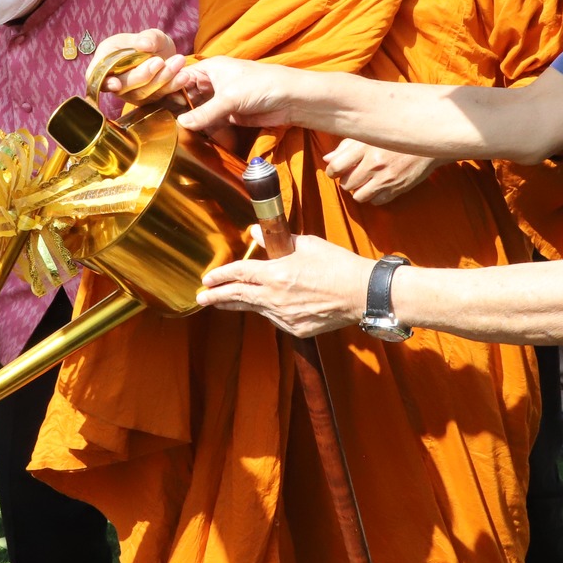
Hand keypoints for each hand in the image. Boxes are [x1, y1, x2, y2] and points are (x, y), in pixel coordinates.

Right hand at [95, 29, 188, 98]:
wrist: (164, 54)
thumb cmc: (149, 42)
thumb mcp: (149, 34)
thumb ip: (148, 37)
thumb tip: (145, 45)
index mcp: (106, 61)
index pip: (96, 76)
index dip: (104, 82)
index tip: (116, 83)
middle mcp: (116, 80)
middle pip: (124, 86)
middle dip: (144, 75)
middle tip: (160, 61)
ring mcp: (132, 93)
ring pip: (144, 93)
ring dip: (163, 79)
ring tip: (179, 62)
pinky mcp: (149, 100)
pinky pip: (160, 97)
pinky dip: (174, 87)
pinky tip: (184, 76)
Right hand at [173, 57, 298, 134]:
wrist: (289, 100)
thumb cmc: (260, 86)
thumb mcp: (228, 98)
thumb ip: (204, 113)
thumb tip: (180, 124)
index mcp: (210, 68)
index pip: (182, 76)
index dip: (169, 87)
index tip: (155, 103)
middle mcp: (212, 82)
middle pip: (188, 95)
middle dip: (178, 107)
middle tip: (162, 121)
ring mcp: (221, 99)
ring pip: (199, 110)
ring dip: (191, 120)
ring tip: (174, 131)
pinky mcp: (229, 114)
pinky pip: (211, 122)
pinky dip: (204, 128)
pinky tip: (192, 136)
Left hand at [197, 232, 375, 337]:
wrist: (362, 294)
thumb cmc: (337, 265)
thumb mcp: (306, 244)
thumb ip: (277, 241)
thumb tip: (256, 233)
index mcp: (276, 274)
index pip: (239, 274)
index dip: (220, 276)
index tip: (207, 279)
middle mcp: (275, 298)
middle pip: (238, 296)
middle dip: (216, 297)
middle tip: (201, 298)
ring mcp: (285, 317)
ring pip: (255, 309)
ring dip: (239, 304)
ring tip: (223, 302)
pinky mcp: (296, 329)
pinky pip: (275, 319)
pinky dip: (266, 311)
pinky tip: (264, 306)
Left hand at [323, 140, 440, 205]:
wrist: (428, 141)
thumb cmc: (395, 136)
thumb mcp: (370, 134)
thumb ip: (347, 146)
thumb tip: (327, 159)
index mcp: (365, 146)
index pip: (335, 166)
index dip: (332, 171)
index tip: (336, 170)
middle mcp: (374, 163)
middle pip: (346, 184)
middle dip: (346, 181)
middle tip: (353, 174)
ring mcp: (387, 178)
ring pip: (358, 196)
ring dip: (358, 191)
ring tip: (364, 182)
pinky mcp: (398, 188)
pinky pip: (377, 201)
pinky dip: (374, 196)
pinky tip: (378, 186)